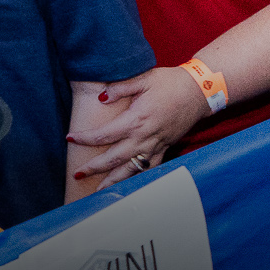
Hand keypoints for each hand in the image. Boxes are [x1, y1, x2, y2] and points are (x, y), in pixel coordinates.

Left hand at [66, 67, 209, 184]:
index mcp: (136, 120)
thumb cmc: (169, 83)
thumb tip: (100, 98)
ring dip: (115, 181)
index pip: (104, 135)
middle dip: (95, 168)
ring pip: (132, 169)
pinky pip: (151, 168)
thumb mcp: (143, 78)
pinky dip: (138, 178)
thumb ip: (119, 88)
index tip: (70, 138)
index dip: (85, 138)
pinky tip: (128, 185)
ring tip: (100, 191)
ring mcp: (157, 145)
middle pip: (115, 159)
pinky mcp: (166, 147)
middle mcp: (145, 137)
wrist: (200, 92)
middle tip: (77, 174)